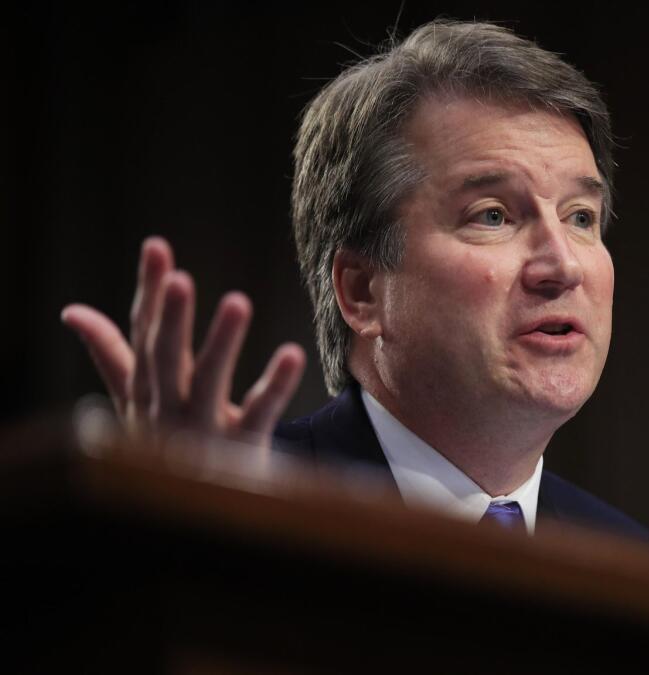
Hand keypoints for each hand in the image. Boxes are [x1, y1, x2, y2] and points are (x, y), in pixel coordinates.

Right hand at [61, 237, 305, 446]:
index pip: (143, 335)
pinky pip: (259, 416)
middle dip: (169, 319)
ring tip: (238, 301)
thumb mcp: (138, 403)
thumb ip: (112, 356)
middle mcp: (168, 410)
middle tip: (179, 278)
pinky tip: (292, 354)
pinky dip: (273, 385)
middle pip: (166, 359)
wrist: (199, 518)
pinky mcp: (241, 451)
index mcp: (146, 393)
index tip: (157, 246)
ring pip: (208, 385)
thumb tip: (72, 311)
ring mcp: (203, 433)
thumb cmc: (170, 450)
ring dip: (220, 343)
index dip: (149, 292)